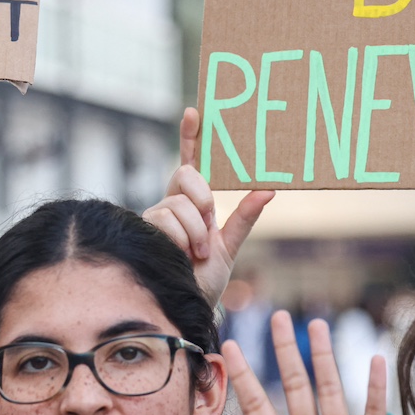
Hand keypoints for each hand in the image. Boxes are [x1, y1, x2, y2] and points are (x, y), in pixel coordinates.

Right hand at [143, 107, 272, 306]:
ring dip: (194, 230)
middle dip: (202, 197)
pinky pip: (166, 218)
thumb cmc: (208, 277)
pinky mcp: (145, 229)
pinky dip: (181, 238)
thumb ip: (246, 217)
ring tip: (196, 253)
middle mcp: (173, 202)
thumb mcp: (231, 245)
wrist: (192, 304)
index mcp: (195, 201)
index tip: (194, 111)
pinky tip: (182, 254)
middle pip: (185, 175)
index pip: (192, 162)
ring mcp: (157, 215)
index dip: (191, 136)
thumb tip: (268, 190)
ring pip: (177, 202)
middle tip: (210, 223)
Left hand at [190, 312, 395, 414]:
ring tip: (316, 324)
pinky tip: (372, 360)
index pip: (257, 409)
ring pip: (329, 392)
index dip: (245, 378)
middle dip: (285, 353)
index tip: (229, 346)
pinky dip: (373, 388)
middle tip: (277, 316)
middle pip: (294, 388)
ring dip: (324, 359)